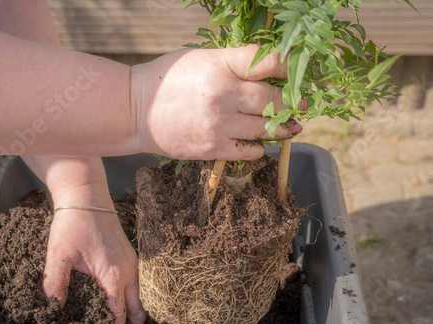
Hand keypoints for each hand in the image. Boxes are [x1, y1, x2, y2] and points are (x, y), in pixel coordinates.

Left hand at [22, 156, 145, 323]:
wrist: (87, 194)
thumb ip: (55, 286)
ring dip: (131, 315)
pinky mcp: (128, 256)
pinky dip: (128, 299)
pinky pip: (134, 285)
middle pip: (136, 312)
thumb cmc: (74, 223)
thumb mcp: (59, 256)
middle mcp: (128, 272)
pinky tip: (113, 302)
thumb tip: (51, 312)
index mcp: (113, 276)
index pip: (118, 317)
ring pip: (137, 298)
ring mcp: (131, 263)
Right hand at [131, 44, 302, 160]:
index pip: (267, 63)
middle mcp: (223, 95)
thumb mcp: (200, 59)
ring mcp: (219, 125)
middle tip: (302, 105)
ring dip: (283, 127)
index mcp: (219, 66)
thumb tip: (267, 67)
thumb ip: (232, 61)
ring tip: (292, 126)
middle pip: (272, 100)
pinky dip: (260, 147)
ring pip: (265, 128)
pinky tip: (261, 143)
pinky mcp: (212, 148)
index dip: (290, 66)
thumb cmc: (167, 79)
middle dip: (291, 103)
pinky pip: (249, 151)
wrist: (135, 111)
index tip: (300, 72)